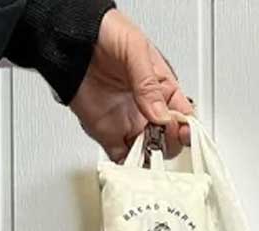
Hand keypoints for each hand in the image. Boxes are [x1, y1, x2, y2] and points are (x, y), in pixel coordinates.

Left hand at [69, 9, 193, 161]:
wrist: (71, 41)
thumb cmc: (105, 35)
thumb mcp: (136, 50)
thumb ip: (149, 84)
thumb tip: (161, 114)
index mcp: (162, 89)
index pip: (183, 115)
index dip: (186, 126)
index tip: (183, 131)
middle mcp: (148, 110)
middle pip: (170, 139)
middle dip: (170, 143)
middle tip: (161, 136)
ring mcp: (129, 124)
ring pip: (150, 152)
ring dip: (152, 158)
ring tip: (148, 152)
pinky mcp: (109, 136)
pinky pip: (124, 159)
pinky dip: (130, 167)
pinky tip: (133, 164)